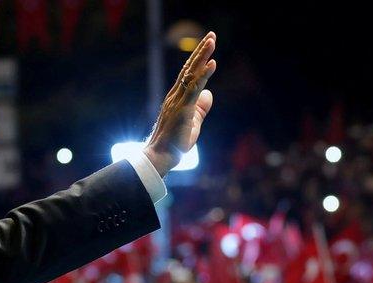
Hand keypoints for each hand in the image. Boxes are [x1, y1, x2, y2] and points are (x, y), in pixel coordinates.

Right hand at [145, 32, 216, 175]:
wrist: (160, 157)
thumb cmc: (174, 143)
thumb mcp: (192, 123)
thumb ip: (200, 108)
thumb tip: (210, 94)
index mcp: (177, 98)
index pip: (189, 74)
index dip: (199, 59)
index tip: (208, 45)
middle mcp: (175, 95)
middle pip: (189, 68)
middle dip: (201, 51)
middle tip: (212, 35)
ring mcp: (177, 101)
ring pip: (191, 74)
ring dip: (202, 57)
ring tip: (212, 41)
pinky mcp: (182, 110)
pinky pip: (194, 89)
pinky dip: (203, 75)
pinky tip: (212, 64)